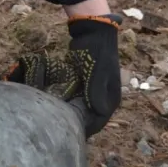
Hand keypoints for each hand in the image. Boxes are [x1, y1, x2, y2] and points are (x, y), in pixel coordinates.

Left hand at [3, 14, 121, 136]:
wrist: (94, 32)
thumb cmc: (97, 53)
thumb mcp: (97, 72)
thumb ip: (96, 92)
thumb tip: (99, 112)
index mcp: (111, 98)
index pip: (99, 120)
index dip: (86, 129)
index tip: (70, 134)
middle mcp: (105, 97)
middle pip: (91, 116)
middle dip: (78, 123)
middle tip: (60, 129)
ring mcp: (95, 90)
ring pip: (83, 108)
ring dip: (73, 114)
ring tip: (57, 120)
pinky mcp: (86, 83)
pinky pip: (78, 98)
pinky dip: (70, 103)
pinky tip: (57, 106)